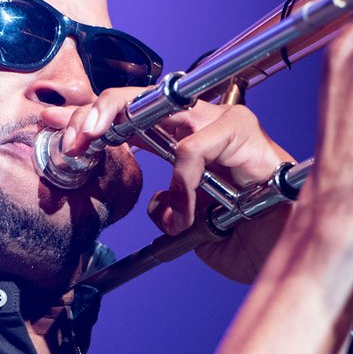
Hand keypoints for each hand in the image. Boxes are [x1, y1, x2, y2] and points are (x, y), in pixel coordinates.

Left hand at [52, 89, 295, 283]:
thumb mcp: (190, 230)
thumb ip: (167, 210)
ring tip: (95, 154)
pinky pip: (194, 148)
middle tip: (72, 137)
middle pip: (142, 97)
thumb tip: (153, 202)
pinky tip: (186, 211)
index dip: (95, 119)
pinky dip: (181, 181)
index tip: (63, 135)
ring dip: (120, 130)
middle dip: (97, 111)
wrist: (289, 256)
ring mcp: (225, 125)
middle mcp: (205, 124)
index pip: (134, 114)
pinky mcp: (245, 136)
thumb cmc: (250, 239)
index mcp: (187, 141)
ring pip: (163, 107)